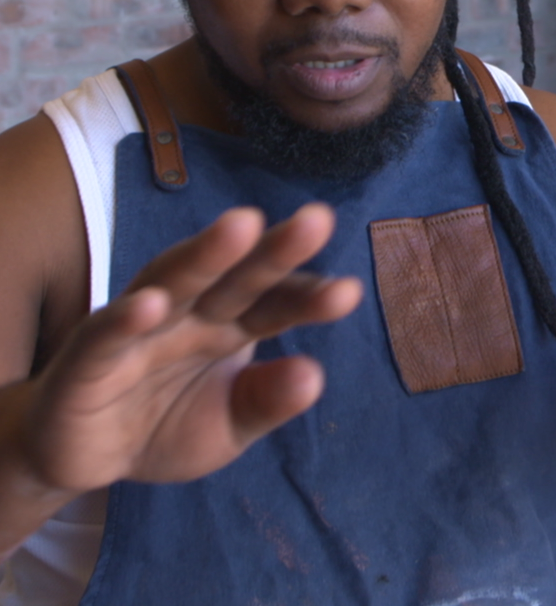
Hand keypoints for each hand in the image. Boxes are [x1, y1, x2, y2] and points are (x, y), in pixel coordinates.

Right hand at [16, 203, 361, 491]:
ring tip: (243, 225)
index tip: (347, 292)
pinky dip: (127, 316)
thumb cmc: (165, 424)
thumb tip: (315, 375)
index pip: (276, 303)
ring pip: (176, 281)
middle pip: (237, 277)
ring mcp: (141, 326)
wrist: (87, 455)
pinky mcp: (90, 353)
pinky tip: (152, 304)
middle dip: (274, 250)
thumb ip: (266, 401)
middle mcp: (191, 313)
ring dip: (206, 253)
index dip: (308, 296)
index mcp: (230, 325)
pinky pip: (109, 331)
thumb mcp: (227, 426)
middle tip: (317, 220)